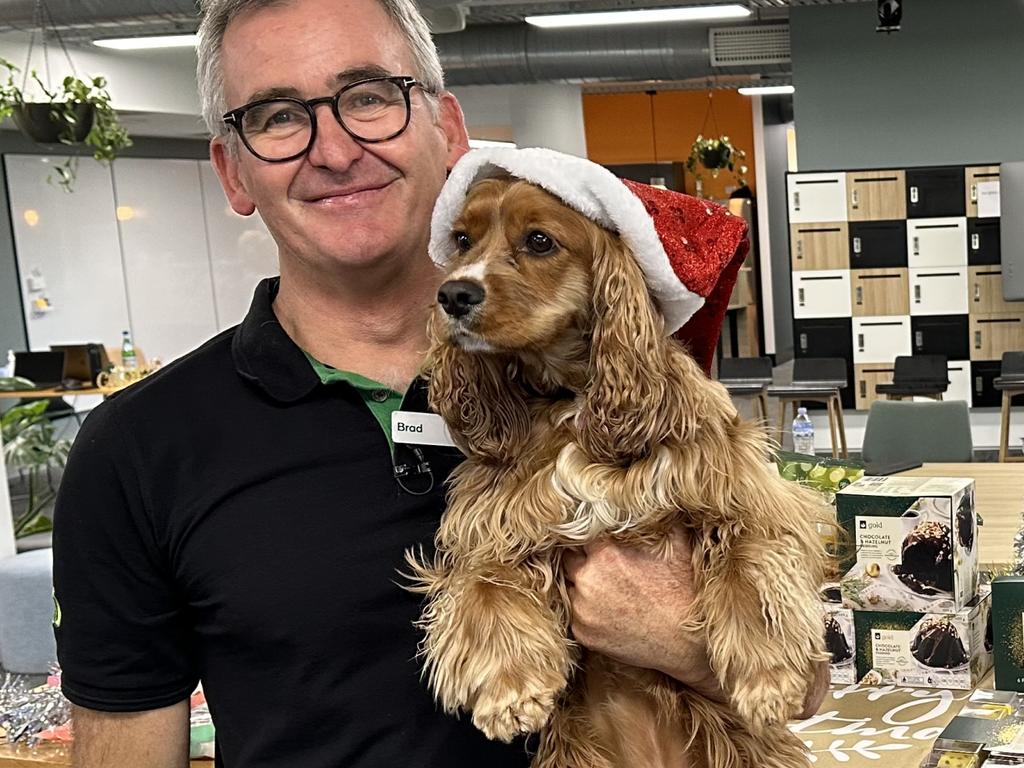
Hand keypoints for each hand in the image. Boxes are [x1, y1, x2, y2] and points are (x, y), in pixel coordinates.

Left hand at [562, 527, 724, 700]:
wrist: (689, 642)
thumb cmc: (684, 591)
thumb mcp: (676, 545)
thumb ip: (656, 520)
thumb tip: (652, 497)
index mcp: (605, 554)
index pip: (579, 533)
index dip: (589, 535)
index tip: (595, 538)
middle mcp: (588, 580)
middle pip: (570, 559)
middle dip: (583, 559)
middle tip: (603, 565)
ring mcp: (582, 609)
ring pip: (571, 586)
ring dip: (583, 585)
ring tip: (608, 589)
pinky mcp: (582, 633)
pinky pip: (575, 613)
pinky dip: (587, 610)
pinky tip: (611, 610)